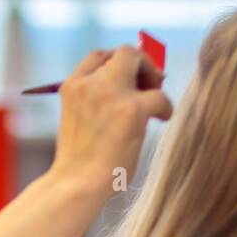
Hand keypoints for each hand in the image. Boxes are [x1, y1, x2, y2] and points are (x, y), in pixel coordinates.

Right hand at [48, 45, 173, 200]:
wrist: (76, 183)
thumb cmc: (79, 163)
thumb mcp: (80, 120)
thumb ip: (98, 101)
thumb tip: (133, 92)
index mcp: (72, 86)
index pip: (98, 57)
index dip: (117, 63)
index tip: (129, 78)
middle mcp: (89, 83)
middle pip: (122, 52)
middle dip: (141, 63)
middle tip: (150, 84)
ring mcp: (109, 93)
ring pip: (139, 61)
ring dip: (152, 78)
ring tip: (155, 103)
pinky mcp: (131, 109)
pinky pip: (159, 97)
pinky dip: (165, 107)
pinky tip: (163, 118)